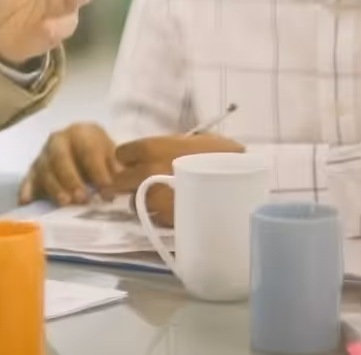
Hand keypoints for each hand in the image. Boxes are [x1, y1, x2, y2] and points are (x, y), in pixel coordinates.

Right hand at [19, 122, 122, 205]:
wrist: (87, 154)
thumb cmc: (103, 157)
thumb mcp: (114, 156)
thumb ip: (117, 167)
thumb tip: (120, 179)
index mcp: (82, 133)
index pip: (88, 148)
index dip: (97, 168)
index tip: (106, 188)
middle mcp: (59, 140)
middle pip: (60, 156)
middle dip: (71, 178)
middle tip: (82, 198)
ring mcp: (44, 154)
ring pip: (44, 168)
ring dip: (54, 186)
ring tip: (65, 203)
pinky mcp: (33, 170)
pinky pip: (28, 178)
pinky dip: (27, 189)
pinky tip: (26, 201)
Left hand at [111, 134, 245, 227]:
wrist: (240, 182)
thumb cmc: (223, 155)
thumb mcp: (197, 140)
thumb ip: (172, 144)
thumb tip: (162, 148)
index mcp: (151, 148)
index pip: (122, 154)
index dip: (130, 159)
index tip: (138, 163)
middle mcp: (145, 172)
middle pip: (121, 181)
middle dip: (129, 182)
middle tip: (144, 184)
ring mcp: (153, 197)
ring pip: (134, 202)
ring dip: (144, 201)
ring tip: (163, 200)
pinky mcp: (165, 219)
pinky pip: (153, 218)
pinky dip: (159, 216)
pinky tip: (174, 212)